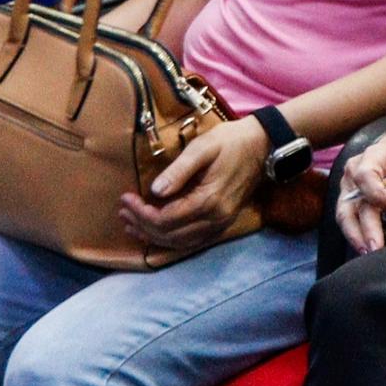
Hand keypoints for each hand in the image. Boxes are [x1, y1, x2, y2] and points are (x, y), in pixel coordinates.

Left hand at [121, 111, 270, 257]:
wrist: (262, 145)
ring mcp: (221, 223)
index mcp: (209, 201)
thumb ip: (178, 171)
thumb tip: (154, 191)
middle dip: (142, 225)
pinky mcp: (222, 222)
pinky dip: (170, 239)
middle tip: (123, 210)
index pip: (165, 219)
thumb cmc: (230, 142)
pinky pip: (192, 240)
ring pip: (180, 243)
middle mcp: (215, 219)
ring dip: (153, 236)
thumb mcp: (202, 148)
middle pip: (170, 235)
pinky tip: (156, 232)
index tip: (126, 198)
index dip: (141, 213)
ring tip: (132, 224)